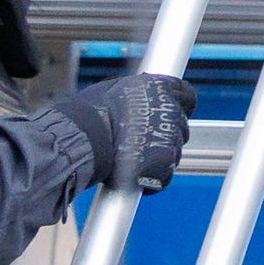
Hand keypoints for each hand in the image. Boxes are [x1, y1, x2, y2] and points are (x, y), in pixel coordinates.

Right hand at [49, 71, 196, 192]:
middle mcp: (169, 109)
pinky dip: (154, 178)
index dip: (179, 105)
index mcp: (159, 87)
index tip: (171, 113)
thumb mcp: (110, 89)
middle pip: (179, 125)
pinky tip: (136, 176)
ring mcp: (169, 136)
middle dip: (165, 134)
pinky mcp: (164, 162)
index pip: (186, 95)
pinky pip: (166, 173)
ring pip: (174, 150)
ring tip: (134, 159)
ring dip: (159, 156)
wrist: (77, 140)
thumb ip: (132, 92)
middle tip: (141, 141)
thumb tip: (133, 97)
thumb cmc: (85, 115)